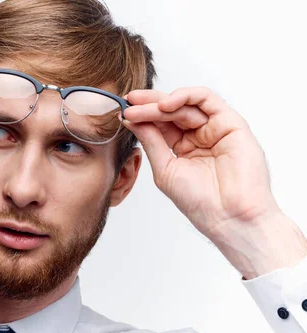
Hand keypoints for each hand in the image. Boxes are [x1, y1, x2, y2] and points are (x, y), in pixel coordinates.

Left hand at [122, 87, 306, 277]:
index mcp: (183, 147)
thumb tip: (131, 120)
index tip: (122, 111)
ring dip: (161, 102)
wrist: (227, 216)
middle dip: (148, 105)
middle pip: (172, 110)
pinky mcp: (231, 122)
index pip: (160, 124)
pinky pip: (207, 99)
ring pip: (186, 103)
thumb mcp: (165, 168)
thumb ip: (151, 141)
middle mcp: (200, 135)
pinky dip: (185, 96)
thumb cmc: (199, 201)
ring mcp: (215, 127)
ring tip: (140, 106)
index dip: (141, 115)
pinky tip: (165, 104)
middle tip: (128, 102)